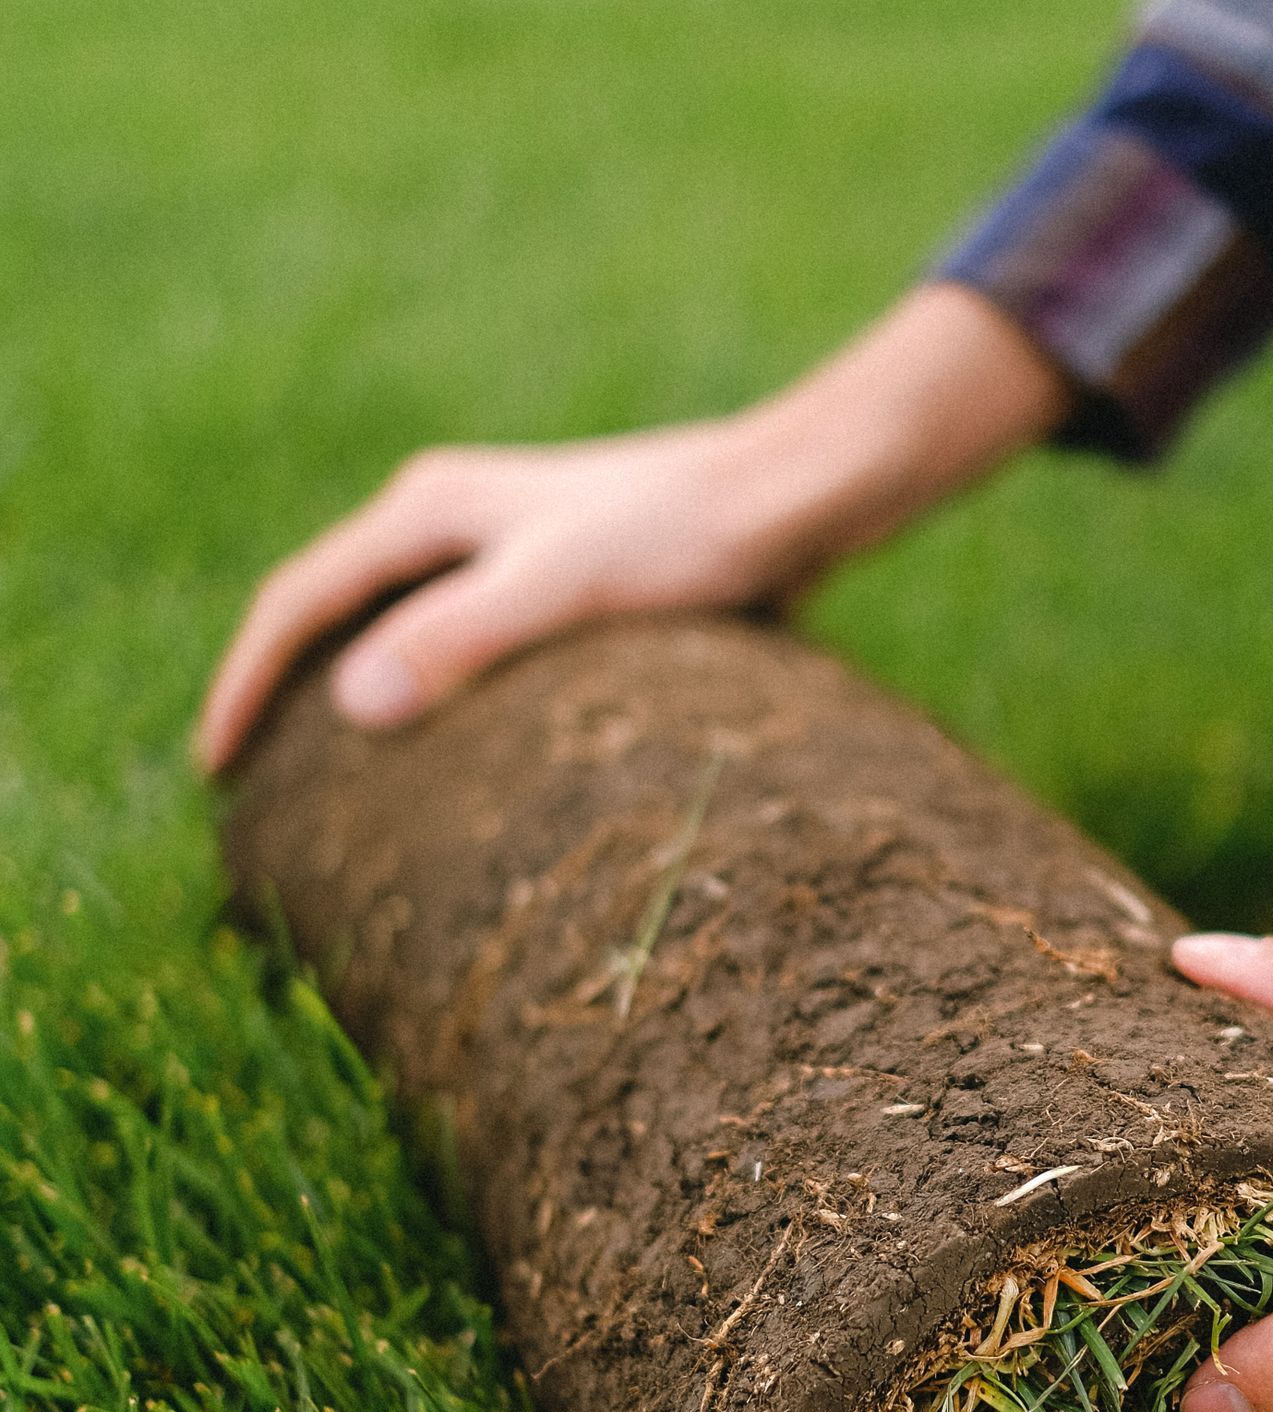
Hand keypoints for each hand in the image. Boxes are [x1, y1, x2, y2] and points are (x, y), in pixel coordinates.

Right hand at [196, 284, 1066, 769]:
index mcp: (428, 510)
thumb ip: (461, 639)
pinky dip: (430, 698)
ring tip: (331, 785)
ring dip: (355, 697)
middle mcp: (453, 519)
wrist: (793, 497)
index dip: (246, 686)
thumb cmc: (685, 538)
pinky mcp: (559, 582)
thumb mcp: (563, 588)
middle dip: (285, 692)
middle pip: (334, 610)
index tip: (216, 770)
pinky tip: (452, 759)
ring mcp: (505, 547)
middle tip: (252, 790)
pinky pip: (461, 647)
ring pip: (396, 629)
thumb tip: (353, 704)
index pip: (298, 601)